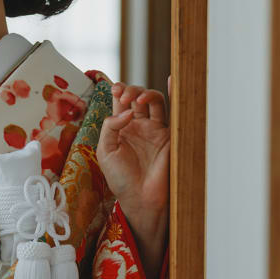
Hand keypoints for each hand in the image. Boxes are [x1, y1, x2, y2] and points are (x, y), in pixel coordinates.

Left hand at [97, 81, 169, 278]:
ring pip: (154, 101)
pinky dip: (173, 94)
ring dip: (145, 93)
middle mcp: (138, 125)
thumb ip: (110, 127)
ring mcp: (155, 129)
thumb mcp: (105, 150)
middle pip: (136, 97)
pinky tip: (172, 81)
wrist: (140, 198)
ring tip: (136, 99)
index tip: (114, 89)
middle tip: (123, 96)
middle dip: (130, 91)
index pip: (120, 102)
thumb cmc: (120, 177)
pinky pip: (173, 112)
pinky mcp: (170, 136)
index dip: (118, 91)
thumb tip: (126, 110)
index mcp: (120, 128)